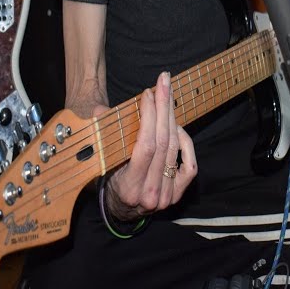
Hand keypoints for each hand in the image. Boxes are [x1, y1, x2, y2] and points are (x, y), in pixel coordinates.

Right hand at [102, 71, 196, 222]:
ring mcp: (166, 196)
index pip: (145, 146)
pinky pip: (189, 165)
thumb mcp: (100, 160)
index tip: (147, 94)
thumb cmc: (108, 178)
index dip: (149, 116)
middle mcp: (150, 193)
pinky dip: (185, 143)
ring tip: (167, 96)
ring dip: (172, 119)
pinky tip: (177, 126)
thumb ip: (100, 135)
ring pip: (175, 149)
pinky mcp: (177, 194)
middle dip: (164, 107)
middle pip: (163, 143)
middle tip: (164, 82)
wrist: (121, 208)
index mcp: (128, 187)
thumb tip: (100, 111)